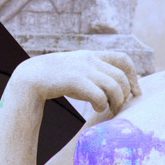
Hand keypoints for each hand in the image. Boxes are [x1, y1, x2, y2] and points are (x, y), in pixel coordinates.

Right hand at [11, 50, 140, 112]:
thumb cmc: (53, 78)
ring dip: (116, 101)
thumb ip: (91, 71)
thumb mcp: (74, 68)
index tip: (135, 91)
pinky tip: (97, 109)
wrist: (30, 77)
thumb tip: (110, 84)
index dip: (133, 76)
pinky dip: (102, 105)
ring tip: (110, 109)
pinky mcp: (75, 81)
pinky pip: (100, 95)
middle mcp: (89, 60)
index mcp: (91, 55)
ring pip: (114, 87)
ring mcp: (82, 70)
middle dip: (125, 93)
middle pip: (121, 76)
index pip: (123, 59)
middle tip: (119, 106)